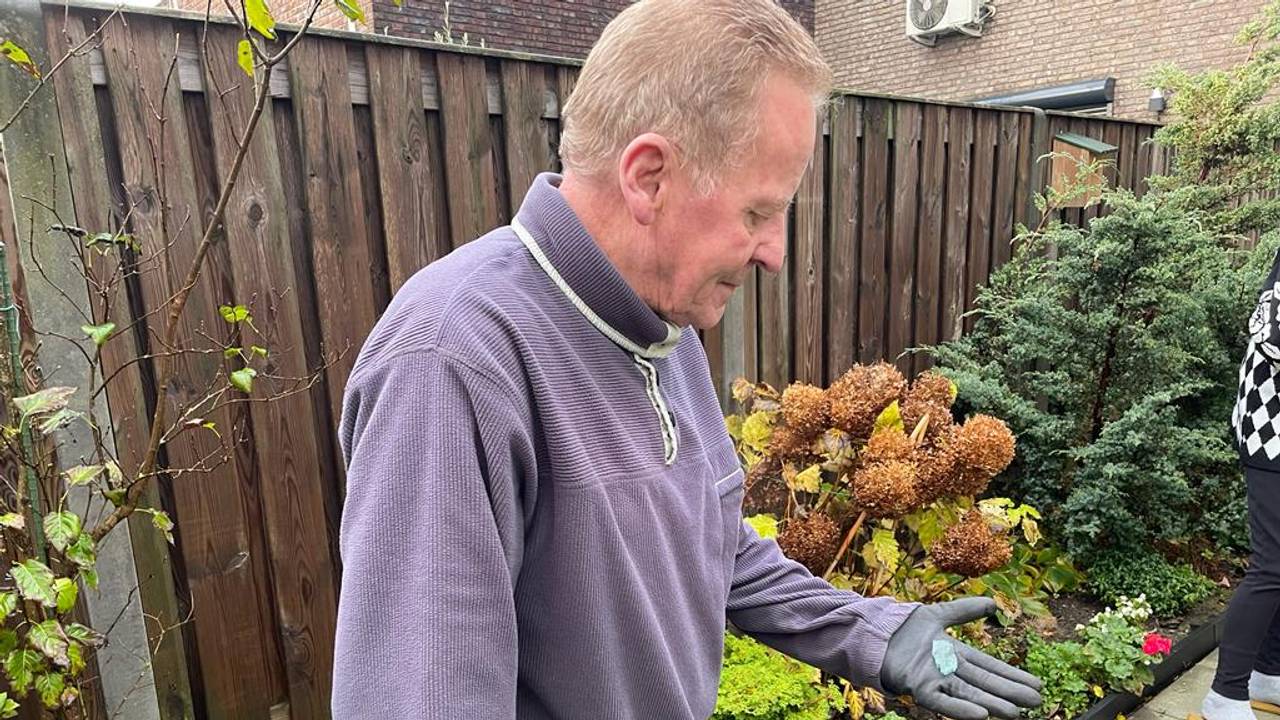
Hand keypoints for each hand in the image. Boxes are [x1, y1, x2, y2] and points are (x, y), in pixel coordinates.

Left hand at [880, 597, 1042, 719]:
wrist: (873, 633)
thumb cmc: (904, 627)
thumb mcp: (938, 614)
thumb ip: (964, 610)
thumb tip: (993, 603)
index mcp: (956, 653)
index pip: (990, 666)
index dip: (1012, 675)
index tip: (1036, 684)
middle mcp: (949, 669)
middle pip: (985, 682)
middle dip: (1010, 692)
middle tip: (1036, 703)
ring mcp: (935, 679)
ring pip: (969, 694)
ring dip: (992, 704)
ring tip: (1016, 713)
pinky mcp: (918, 687)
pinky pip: (941, 701)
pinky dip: (960, 710)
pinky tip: (980, 716)